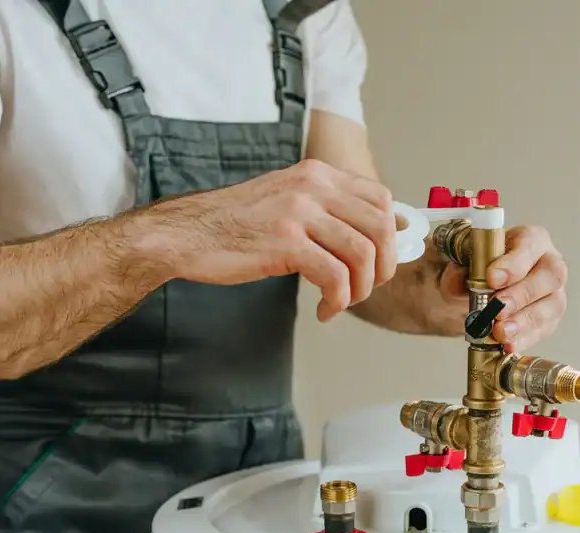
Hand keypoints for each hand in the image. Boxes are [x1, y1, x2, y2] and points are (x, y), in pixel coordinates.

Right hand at [160, 159, 396, 321]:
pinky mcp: (286, 243)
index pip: (381, 198)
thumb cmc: (233, 225)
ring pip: (362, 254)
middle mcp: (313, 186)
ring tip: (341, 302)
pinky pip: (335, 277)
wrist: (186, 234)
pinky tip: (324, 310)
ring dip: (360, 289)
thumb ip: (325, 209)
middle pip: (380, 227)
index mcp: (317, 174)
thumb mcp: (286, 199)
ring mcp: (299, 213)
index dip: (393, 235)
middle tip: (366, 288)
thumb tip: (372, 235)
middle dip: (383, 267)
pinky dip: (338, 301)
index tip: (383, 261)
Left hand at [431, 226, 567, 352]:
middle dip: (522, 295)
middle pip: (550, 276)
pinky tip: (509, 345)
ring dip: (524, 322)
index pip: (530, 245)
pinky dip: (525, 339)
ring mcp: (553, 292)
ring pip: (551, 306)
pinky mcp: (550, 317)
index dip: (514, 263)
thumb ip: (458, 268)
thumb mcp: (462, 262)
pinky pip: (544, 329)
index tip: (492, 278)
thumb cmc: (478, 266)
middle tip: (497, 309)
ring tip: (500, 332)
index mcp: (530, 239)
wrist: (477, 289)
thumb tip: (457, 280)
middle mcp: (549, 262)